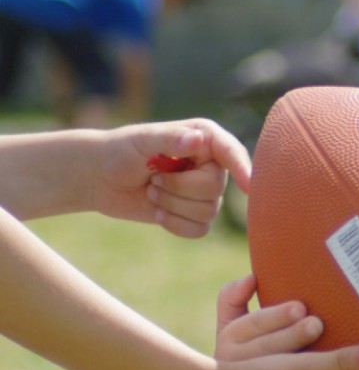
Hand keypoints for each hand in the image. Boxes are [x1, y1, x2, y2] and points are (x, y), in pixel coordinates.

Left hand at [93, 118, 251, 237]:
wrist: (100, 178)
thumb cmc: (120, 151)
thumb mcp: (142, 140)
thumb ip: (171, 139)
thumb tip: (197, 140)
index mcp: (204, 139)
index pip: (231, 152)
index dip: (242, 168)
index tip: (247, 185)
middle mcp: (210, 165)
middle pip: (215, 189)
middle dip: (179, 189)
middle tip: (154, 177)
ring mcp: (204, 192)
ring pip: (208, 212)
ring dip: (173, 206)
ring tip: (152, 191)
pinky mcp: (194, 215)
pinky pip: (199, 230)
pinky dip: (175, 225)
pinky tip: (158, 212)